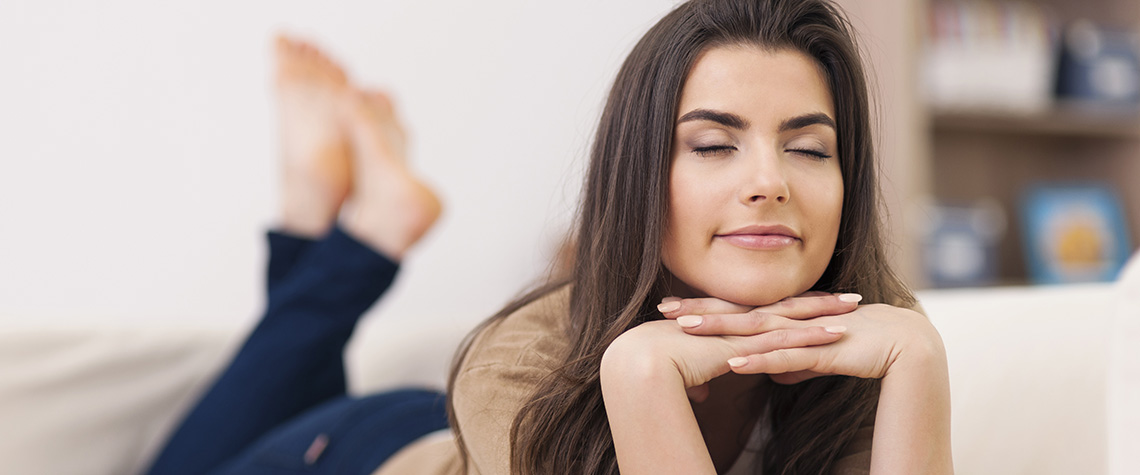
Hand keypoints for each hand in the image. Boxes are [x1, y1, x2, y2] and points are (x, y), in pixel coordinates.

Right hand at [602, 305, 845, 395]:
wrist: (640, 364)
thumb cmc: (654, 370)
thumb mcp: (685, 375)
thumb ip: (700, 381)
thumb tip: (703, 393)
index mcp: (724, 325)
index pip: (766, 313)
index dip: (793, 308)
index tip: (817, 304)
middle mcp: (737, 322)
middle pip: (786, 308)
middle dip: (820, 302)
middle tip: (850, 297)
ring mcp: (742, 331)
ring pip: (792, 317)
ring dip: (827, 313)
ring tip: (856, 307)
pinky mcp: (745, 346)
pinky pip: (786, 339)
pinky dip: (814, 335)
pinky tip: (838, 334)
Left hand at [664, 295, 942, 384]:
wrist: (921, 350)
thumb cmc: (876, 354)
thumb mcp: (829, 358)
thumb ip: (803, 361)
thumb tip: (776, 371)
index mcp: (799, 318)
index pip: (746, 311)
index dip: (710, 309)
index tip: (674, 310)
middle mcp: (802, 319)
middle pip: (744, 313)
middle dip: (703, 310)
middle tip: (662, 308)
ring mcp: (816, 331)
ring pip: (761, 330)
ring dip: (722, 330)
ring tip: (685, 329)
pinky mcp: (833, 348)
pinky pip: (791, 356)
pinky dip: (762, 359)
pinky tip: (734, 362)